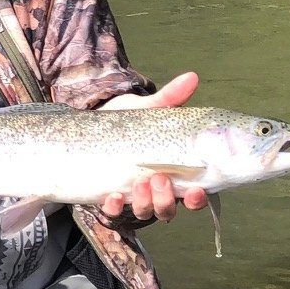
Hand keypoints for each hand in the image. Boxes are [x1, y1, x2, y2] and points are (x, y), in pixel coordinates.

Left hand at [100, 71, 207, 220]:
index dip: (198, 198)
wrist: (91, 123)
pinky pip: (113, 212)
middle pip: (168, 209)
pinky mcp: (108, 196)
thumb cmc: (128, 120)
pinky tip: (113, 197)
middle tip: (160, 180)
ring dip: (144, 203)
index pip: (193, 194)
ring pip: (144, 212)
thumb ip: (169, 97)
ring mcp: (131, 195)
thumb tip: (191, 77)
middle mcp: (155, 190)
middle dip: (166, 200)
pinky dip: (114, 208)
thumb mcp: (148, 109)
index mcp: (174, 173)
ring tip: (140, 183)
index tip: (198, 190)